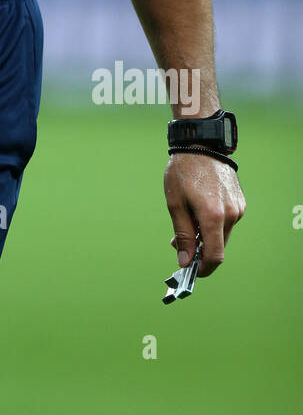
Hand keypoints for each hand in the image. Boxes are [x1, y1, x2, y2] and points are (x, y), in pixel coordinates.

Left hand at [164, 152, 245, 277]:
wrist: (201, 144)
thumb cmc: (183, 172)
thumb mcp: (175, 203)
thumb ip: (183, 235)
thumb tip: (185, 261)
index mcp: (213, 216)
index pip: (215, 256)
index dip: (203, 269)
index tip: (190, 270)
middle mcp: (231, 214)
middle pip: (218, 246)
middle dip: (199, 250)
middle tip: (177, 243)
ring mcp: (238, 207)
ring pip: (222, 233)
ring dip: (205, 235)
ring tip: (186, 220)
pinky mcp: (239, 201)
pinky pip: (227, 221)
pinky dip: (213, 223)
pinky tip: (198, 210)